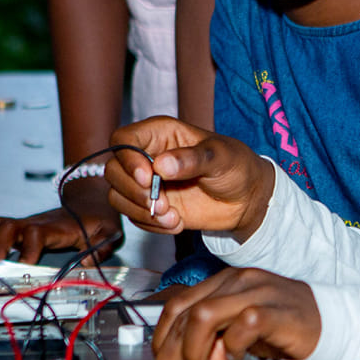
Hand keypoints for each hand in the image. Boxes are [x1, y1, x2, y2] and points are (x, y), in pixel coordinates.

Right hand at [0, 177, 119, 262]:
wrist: (90, 204)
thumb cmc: (98, 220)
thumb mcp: (109, 234)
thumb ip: (102, 249)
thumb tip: (87, 263)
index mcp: (57, 227)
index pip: (35, 233)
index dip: (27, 248)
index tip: (25, 265)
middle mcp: (35, 223)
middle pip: (8, 227)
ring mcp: (24, 224)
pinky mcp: (18, 228)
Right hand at [105, 116, 273, 239]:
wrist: (246, 199)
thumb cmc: (236, 166)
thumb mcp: (220, 156)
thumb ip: (192, 158)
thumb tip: (162, 164)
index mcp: (161, 134)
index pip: (123, 140)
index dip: (127, 158)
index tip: (147, 177)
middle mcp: (148, 157)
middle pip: (113, 171)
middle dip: (133, 191)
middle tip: (162, 203)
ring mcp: (147, 183)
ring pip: (117, 196)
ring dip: (141, 211)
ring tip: (172, 217)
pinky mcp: (151, 206)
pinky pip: (134, 217)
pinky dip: (152, 225)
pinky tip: (177, 223)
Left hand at [149, 267, 318, 359]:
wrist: (329, 321)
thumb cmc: (285, 326)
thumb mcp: (240, 333)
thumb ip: (213, 342)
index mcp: (224, 283)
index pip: (178, 305)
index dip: (161, 338)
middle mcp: (237, 282)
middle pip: (186, 314)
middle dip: (169, 353)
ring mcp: (256, 292)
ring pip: (204, 316)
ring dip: (194, 351)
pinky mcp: (275, 310)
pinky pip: (242, 326)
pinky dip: (232, 347)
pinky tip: (236, 358)